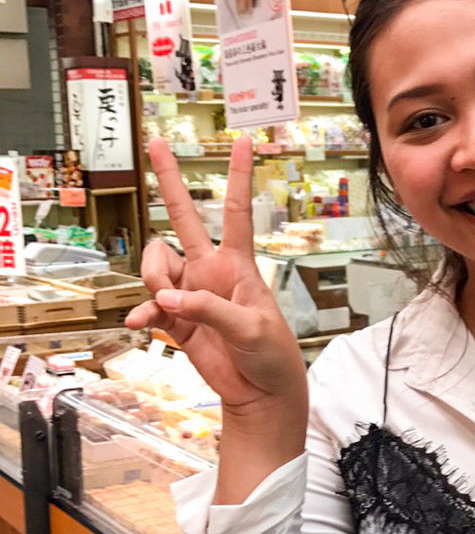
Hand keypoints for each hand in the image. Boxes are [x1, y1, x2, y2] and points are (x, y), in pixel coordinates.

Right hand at [126, 137, 307, 452]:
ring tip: (173, 309)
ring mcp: (190, 293)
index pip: (236, 211)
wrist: (261, 392)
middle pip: (183, 217)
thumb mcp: (251, 328)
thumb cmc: (271, 354)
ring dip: (155, 282)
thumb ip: (208, 310)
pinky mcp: (176, 321)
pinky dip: (144, 313)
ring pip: (155, 265)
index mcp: (238, 265)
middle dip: (168, 180)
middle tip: (155, 143)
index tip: (243, 141)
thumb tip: (167, 299)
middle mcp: (210, 271)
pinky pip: (148, 305)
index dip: (238, 177)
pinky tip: (145, 326)